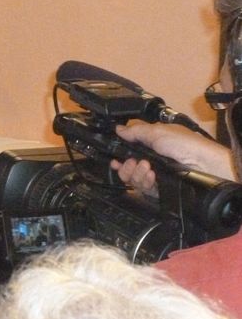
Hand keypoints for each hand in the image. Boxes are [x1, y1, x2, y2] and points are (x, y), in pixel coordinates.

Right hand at [110, 122, 234, 196]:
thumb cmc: (183, 144)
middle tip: (133, 163)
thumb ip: (135, 131)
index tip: (114, 160)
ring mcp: (155, 176)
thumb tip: (117, 129)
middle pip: (127, 169)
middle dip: (126, 167)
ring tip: (147, 168)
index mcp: (151, 145)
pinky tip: (152, 176)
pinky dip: (145, 182)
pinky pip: (144, 189)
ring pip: (133, 180)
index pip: (128, 152)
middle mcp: (151, 161)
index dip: (119, 157)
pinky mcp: (160, 189)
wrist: (203, 165)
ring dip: (136, 173)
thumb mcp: (157, 132)